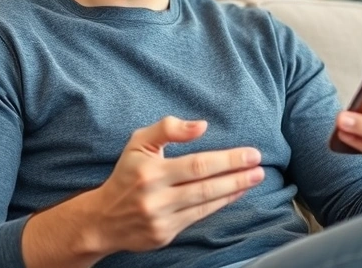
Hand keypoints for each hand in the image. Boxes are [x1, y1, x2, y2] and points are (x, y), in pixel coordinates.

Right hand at [83, 116, 263, 252]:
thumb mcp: (138, 143)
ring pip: (205, 203)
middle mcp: (155, 196)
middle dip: (237, 176)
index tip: (250, 154)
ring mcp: (161, 218)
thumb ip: (167, 129)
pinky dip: (219, 204)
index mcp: (150, 171)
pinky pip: (198, 217)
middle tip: (259, 167)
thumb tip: (201, 126)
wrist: (102, 219)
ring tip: (253, 179)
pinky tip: (233, 194)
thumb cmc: (126, 175)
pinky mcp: (165, 235)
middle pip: (205, 185)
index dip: (227, 159)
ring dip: (233, 190)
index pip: (197, 164)